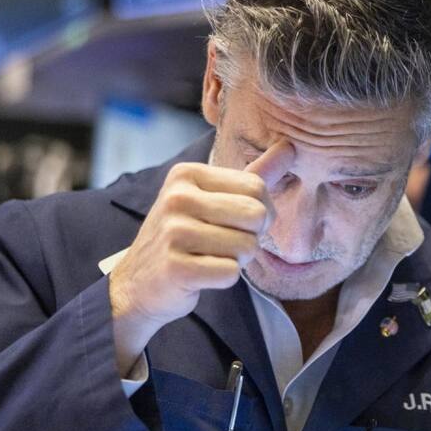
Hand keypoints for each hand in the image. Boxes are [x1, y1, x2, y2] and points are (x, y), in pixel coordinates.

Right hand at [108, 142, 293, 375]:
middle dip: (251, 237)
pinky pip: (231, 273)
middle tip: (224, 244)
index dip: (260, 212)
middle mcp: (177, 197)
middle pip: (257, 215)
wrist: (139, 283)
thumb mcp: (212, 198)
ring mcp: (173, 232)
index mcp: (187, 174)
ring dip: (237, 259)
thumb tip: (291, 147)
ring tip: (209, 257)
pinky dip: (223, 279)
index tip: (236, 223)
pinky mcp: (175, 268)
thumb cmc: (185, 237)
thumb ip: (254, 175)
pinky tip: (200, 274)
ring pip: (247, 246)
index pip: (257, 187)